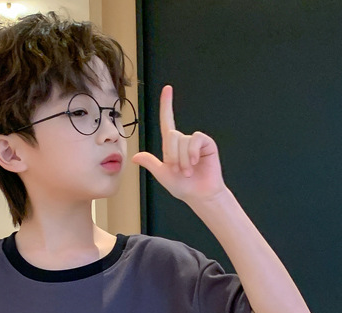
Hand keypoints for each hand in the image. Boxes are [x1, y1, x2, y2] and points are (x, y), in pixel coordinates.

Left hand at [131, 85, 227, 204]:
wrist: (200, 195)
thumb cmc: (183, 187)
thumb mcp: (163, 175)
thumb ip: (151, 163)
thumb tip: (135, 157)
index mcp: (171, 147)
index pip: (167, 122)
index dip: (167, 105)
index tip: (167, 89)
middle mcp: (183, 142)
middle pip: (172, 135)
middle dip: (173, 156)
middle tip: (179, 171)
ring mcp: (195, 142)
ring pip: (183, 141)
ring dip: (183, 160)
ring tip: (188, 172)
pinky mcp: (206, 144)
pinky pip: (195, 139)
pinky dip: (192, 152)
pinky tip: (195, 162)